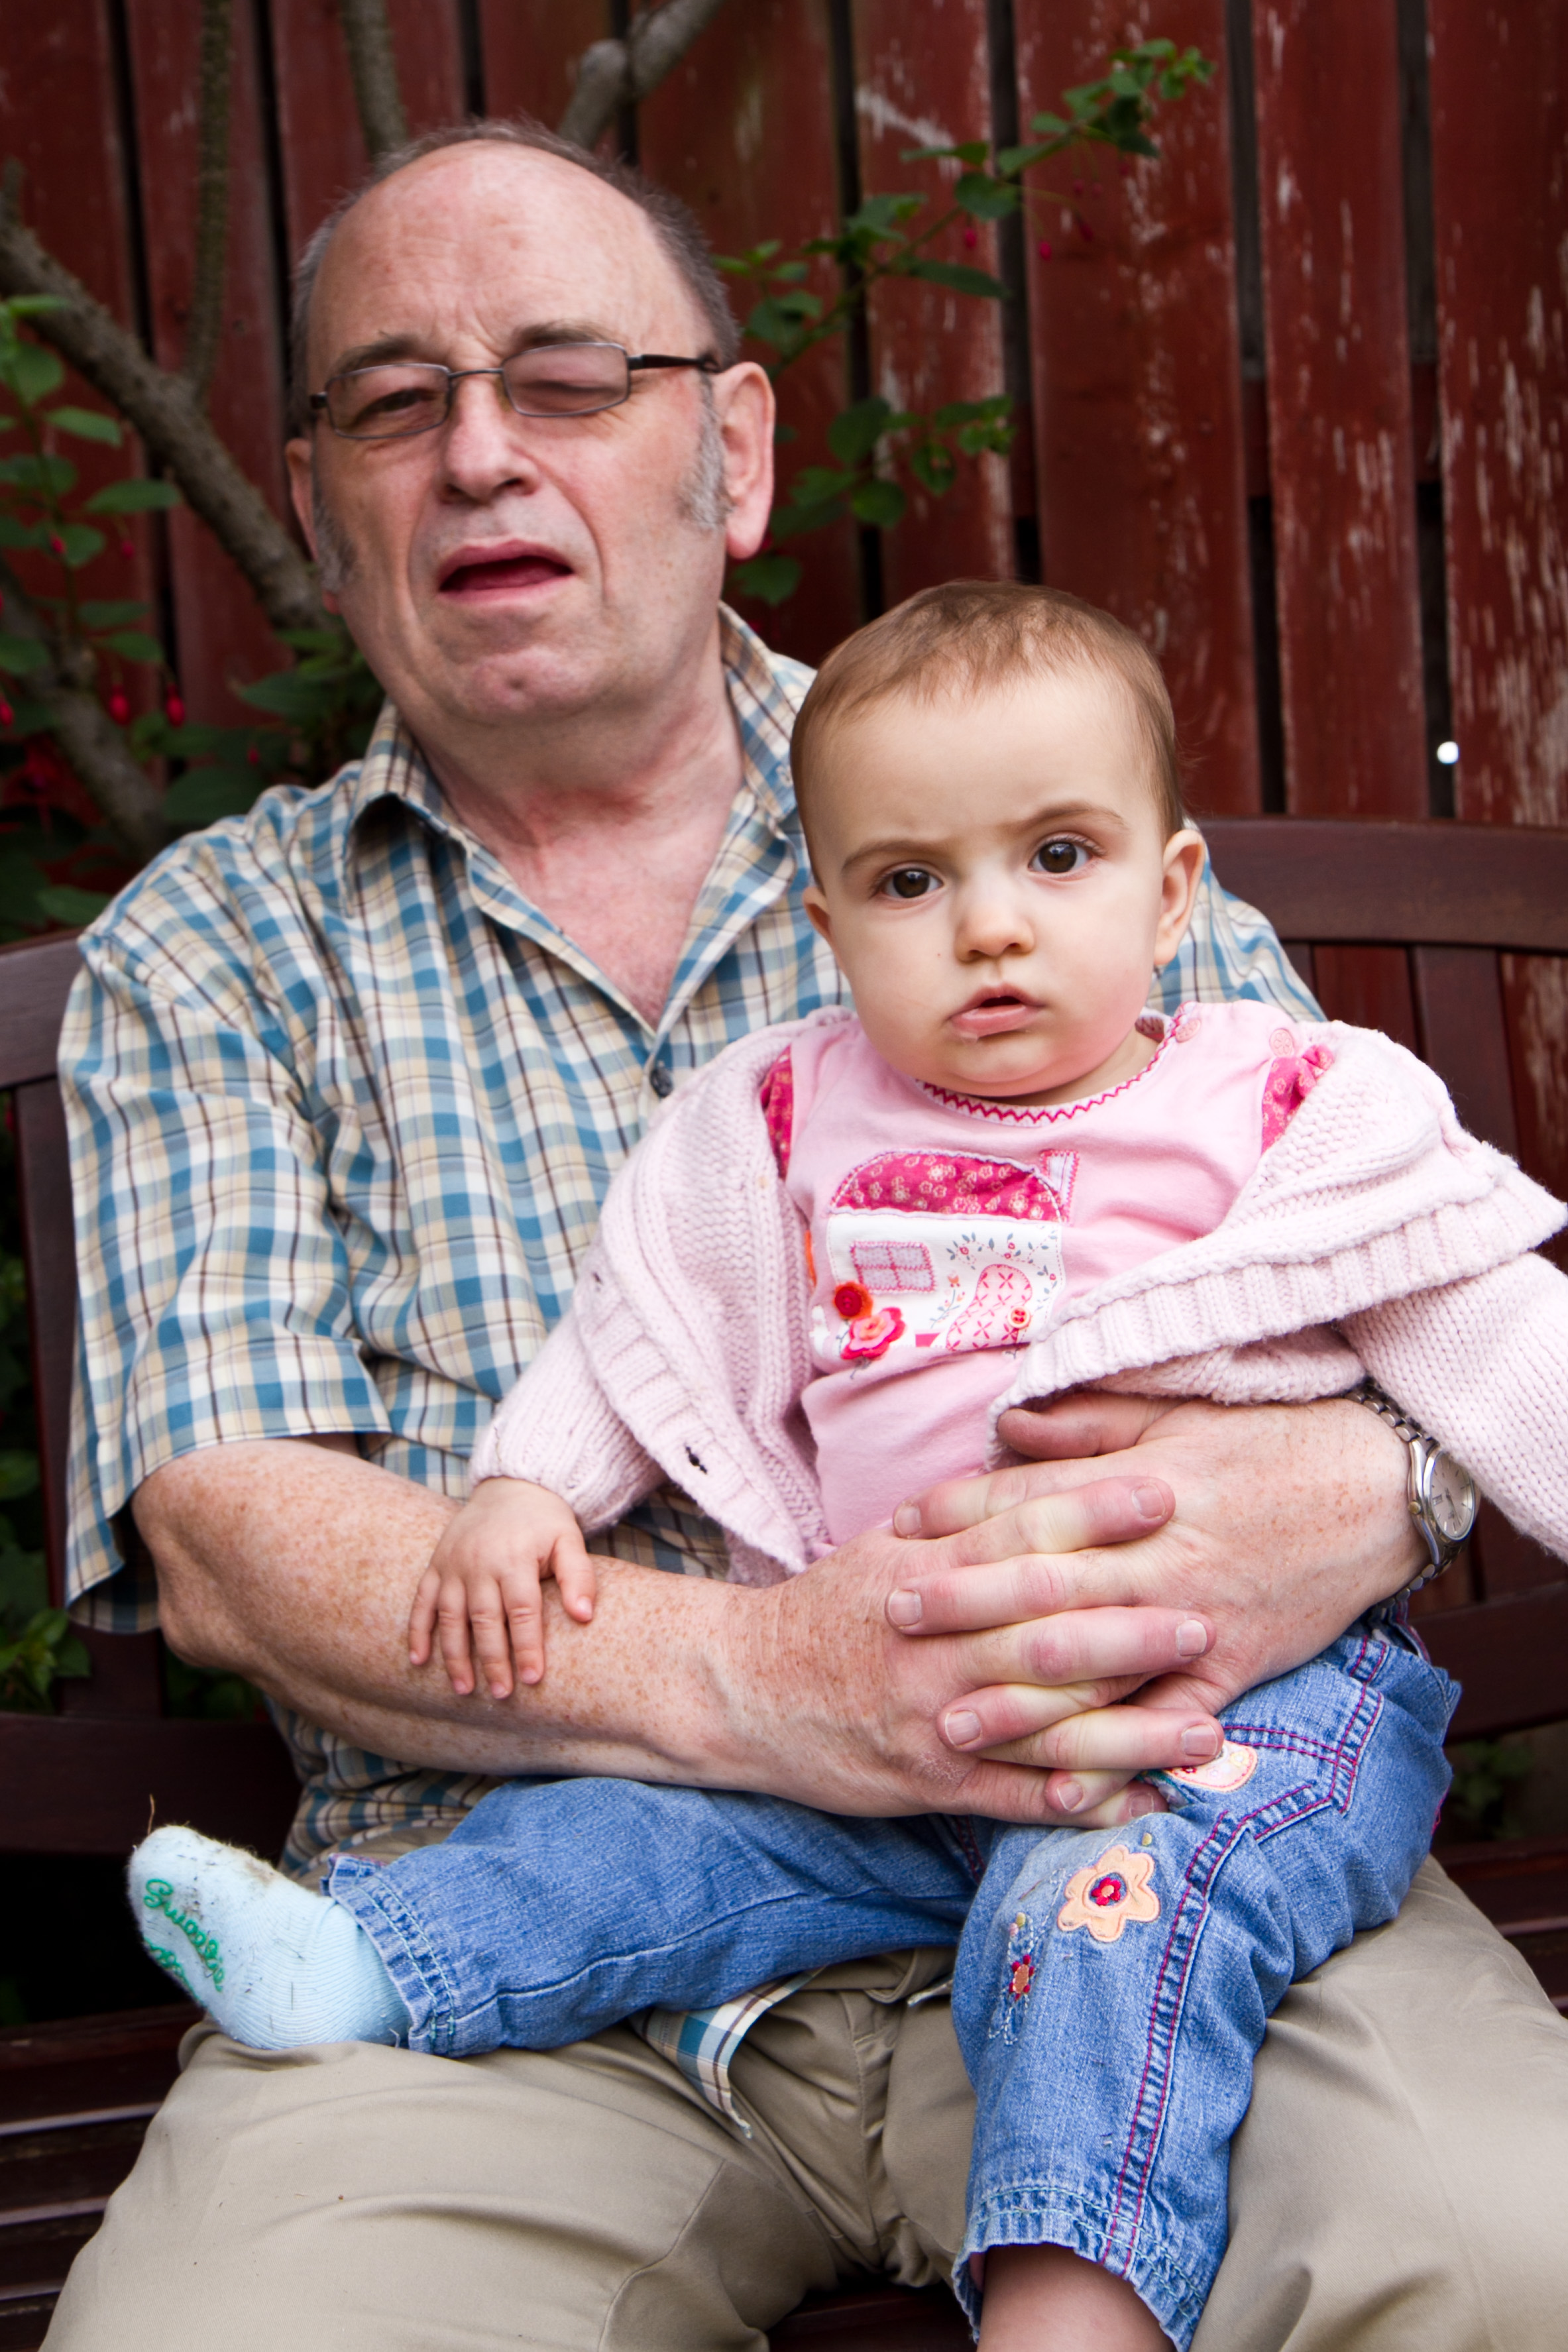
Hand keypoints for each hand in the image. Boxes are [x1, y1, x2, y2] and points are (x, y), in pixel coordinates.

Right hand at [409, 1479, 596, 1697]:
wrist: (510, 1485)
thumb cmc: (544, 1521)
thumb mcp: (569, 1539)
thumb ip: (579, 1576)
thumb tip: (584, 1616)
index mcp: (514, 1559)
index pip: (522, 1611)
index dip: (528, 1646)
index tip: (533, 1679)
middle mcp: (479, 1563)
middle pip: (485, 1619)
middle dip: (492, 1660)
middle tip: (501, 1694)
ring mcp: (453, 1564)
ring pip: (450, 1616)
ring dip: (454, 1655)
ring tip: (463, 1689)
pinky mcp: (436, 1565)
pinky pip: (422, 1601)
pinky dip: (417, 1630)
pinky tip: (418, 1660)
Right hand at [727, 1473, 1225, 1827]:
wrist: (744, 1691)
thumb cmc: (831, 1609)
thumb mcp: (886, 1544)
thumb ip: (962, 1513)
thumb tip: (1035, 1458)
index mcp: (926, 1573)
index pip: (1022, 1534)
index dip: (1095, 1514)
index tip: (1163, 1496)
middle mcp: (934, 1645)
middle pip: (1045, 1632)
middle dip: (1133, 1628)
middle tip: (1207, 1619)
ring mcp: (935, 1719)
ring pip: (1046, 1724)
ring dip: (1134, 1731)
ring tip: (1209, 1731)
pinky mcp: (931, 1784)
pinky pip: (1018, 1797)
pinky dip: (1083, 1802)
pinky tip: (1145, 1802)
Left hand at [889, 1390, 1419, 1816]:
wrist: (1374, 1485)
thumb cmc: (1268, 1443)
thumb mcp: (1174, 1414)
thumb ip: (1086, 1428)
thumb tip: (1004, 1429)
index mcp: (1136, 1489)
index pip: (1030, 1502)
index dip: (959, 1514)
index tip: (899, 1530)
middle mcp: (1156, 1557)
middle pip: (1042, 1585)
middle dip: (963, 1606)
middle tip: (892, 1619)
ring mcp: (1193, 1619)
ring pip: (1093, 1668)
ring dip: (1017, 1701)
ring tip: (949, 1723)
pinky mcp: (1231, 1669)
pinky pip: (1165, 1722)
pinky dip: (1117, 1757)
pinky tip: (1063, 1789)